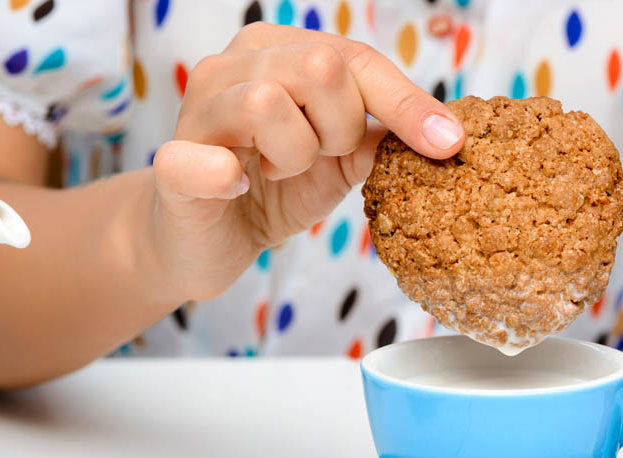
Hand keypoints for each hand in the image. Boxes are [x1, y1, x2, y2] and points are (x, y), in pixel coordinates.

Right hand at [149, 22, 463, 299]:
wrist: (204, 241)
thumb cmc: (273, 188)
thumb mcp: (340, 160)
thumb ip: (379, 136)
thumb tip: (439, 133)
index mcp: (278, 52)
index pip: (356, 59)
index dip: (408, 102)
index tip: (449, 143)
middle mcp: (233, 66)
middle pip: (322, 67)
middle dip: (342, 127)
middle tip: (322, 156)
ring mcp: (196, 110)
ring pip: (271, 103)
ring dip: (296, 154)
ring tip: (279, 170)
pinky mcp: (172, 165)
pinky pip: (204, 160)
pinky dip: (229, 175)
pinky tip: (240, 184)